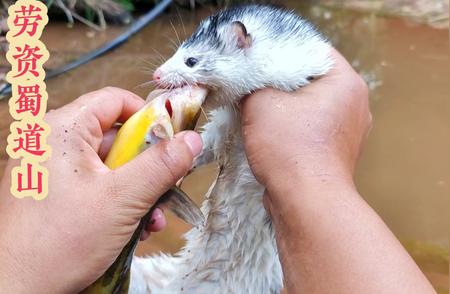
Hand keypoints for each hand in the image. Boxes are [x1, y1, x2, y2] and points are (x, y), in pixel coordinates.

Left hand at [0, 87, 201, 292]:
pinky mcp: (54, 193)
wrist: (14, 292)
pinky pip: (96, 185)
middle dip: (147, 166)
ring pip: (110, 165)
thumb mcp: (122, 199)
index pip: (114, 100)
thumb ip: (161, 166)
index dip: (148, 117)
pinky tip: (134, 226)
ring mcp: (51, 170)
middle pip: (116, 136)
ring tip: (151, 218)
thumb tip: (192, 140)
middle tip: (166, 188)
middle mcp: (52, 143)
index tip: (171, 142)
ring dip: (138, 190)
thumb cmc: (57, 244)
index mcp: (62, 129)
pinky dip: (119, 201)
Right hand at [241, 50, 433, 293]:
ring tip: (260, 108)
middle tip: (254, 82)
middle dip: (280, 80)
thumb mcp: (260, 103)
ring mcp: (349, 130)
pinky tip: (272, 132)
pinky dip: (293, 126)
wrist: (306, 202)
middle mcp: (355, 104)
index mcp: (345, 82)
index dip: (280, 50)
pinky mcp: (338, 151)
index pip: (311, 50)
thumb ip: (253, 81)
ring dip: (285, 105)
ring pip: (310, 105)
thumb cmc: (289, 149)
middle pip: (311, 79)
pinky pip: (312, 127)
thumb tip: (247, 77)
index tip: (255, 57)